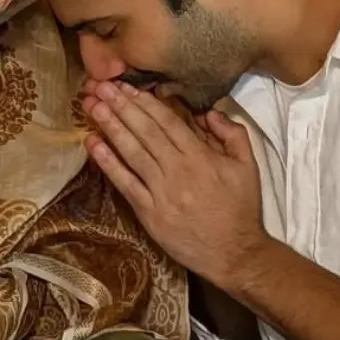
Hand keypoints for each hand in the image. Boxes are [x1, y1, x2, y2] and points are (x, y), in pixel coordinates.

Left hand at [81, 79, 266, 286]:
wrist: (235, 253)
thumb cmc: (240, 209)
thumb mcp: (247, 166)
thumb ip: (232, 134)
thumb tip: (208, 112)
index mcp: (200, 156)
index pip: (166, 122)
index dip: (143, 101)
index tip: (125, 86)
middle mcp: (177, 170)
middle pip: (144, 131)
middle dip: (120, 106)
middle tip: (100, 86)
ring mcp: (161, 192)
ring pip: (131, 152)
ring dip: (110, 127)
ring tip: (92, 105)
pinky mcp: (149, 213)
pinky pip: (125, 183)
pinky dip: (108, 163)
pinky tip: (93, 144)